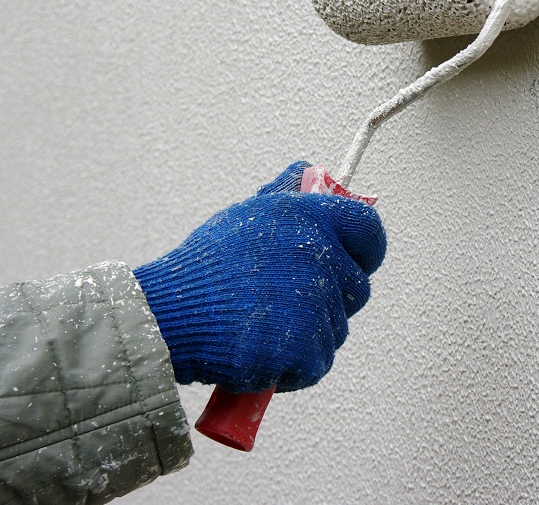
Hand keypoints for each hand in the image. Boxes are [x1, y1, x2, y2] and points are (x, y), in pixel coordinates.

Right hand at [133, 162, 386, 392]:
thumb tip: (308, 170)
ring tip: (262, 327)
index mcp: (309, 217)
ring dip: (307, 336)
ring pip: (335, 330)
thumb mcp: (246, 214)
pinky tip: (261, 353)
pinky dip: (293, 368)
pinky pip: (317, 363)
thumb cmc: (206, 266)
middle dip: (332, 301)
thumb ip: (285, 194)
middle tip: (289, 305)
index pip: (368, 229)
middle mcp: (320, 255)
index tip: (355, 262)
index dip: (366, 250)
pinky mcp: (307, 347)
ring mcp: (317, 303)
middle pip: (357, 289)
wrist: (170, 313)